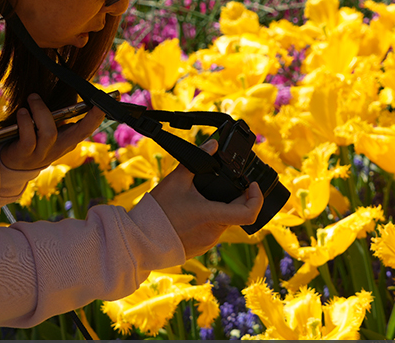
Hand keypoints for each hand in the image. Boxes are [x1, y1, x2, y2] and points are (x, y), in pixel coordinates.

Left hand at [1, 94, 105, 170]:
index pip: (88, 128)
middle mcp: (60, 147)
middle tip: (95, 102)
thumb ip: (56, 115)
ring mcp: (43, 153)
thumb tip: (65, 90)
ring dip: (41, 111)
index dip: (98, 116)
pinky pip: (28, 138)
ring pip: (50, 133)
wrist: (11, 164)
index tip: (107, 103)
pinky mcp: (24, 155)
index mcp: (69, 139)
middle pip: (80, 133)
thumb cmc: (32, 138)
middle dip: (91, 117)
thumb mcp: (48, 128)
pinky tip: (22, 112)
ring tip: (32, 98)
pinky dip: (25, 122)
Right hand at [149, 140, 263, 257]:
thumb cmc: (157, 212)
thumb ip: (197, 159)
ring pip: (223, 223)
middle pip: (236, 214)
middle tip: (224, 185)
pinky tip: (194, 213)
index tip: (251, 185)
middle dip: (234, 198)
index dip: (256, 198)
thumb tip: (212, 144)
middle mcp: (214, 233)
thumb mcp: (177, 180)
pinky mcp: (199, 250)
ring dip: (220, 210)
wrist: (138, 241)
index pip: (250, 213)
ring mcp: (207, 243)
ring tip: (203, 198)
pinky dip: (208, 221)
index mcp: (213, 216)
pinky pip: (211, 232)